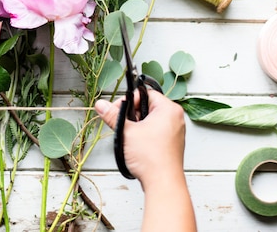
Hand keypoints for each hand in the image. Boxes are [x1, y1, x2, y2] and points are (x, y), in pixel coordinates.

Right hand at [95, 89, 195, 231]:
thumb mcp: (126, 132)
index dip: (129, 101)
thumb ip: (112, 115)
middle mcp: (175, 118)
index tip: (119, 111)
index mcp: (169, 109)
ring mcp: (175, 132)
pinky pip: (155, 131)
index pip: (145, 94)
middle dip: (131, 114)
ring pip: (149, 120)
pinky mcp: (171, 144)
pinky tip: (136, 145)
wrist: (163, 183)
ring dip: (136, 126)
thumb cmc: (151, 157)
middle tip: (122, 125)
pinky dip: (143, 135)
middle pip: (146, 106)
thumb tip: (101, 105)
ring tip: (129, 137)